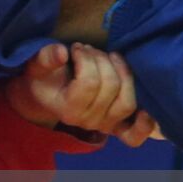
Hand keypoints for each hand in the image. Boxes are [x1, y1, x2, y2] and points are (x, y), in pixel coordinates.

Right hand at [5, 42, 158, 146]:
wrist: (46, 96)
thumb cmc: (43, 78)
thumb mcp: (37, 66)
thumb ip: (45, 57)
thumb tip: (61, 51)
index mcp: (67, 109)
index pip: (88, 83)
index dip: (86, 59)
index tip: (77, 46)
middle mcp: (87, 122)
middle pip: (110, 88)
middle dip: (102, 60)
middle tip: (91, 49)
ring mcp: (105, 126)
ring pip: (126, 102)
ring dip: (123, 74)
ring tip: (112, 58)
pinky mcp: (117, 128)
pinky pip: (135, 135)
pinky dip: (145, 125)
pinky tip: (146, 108)